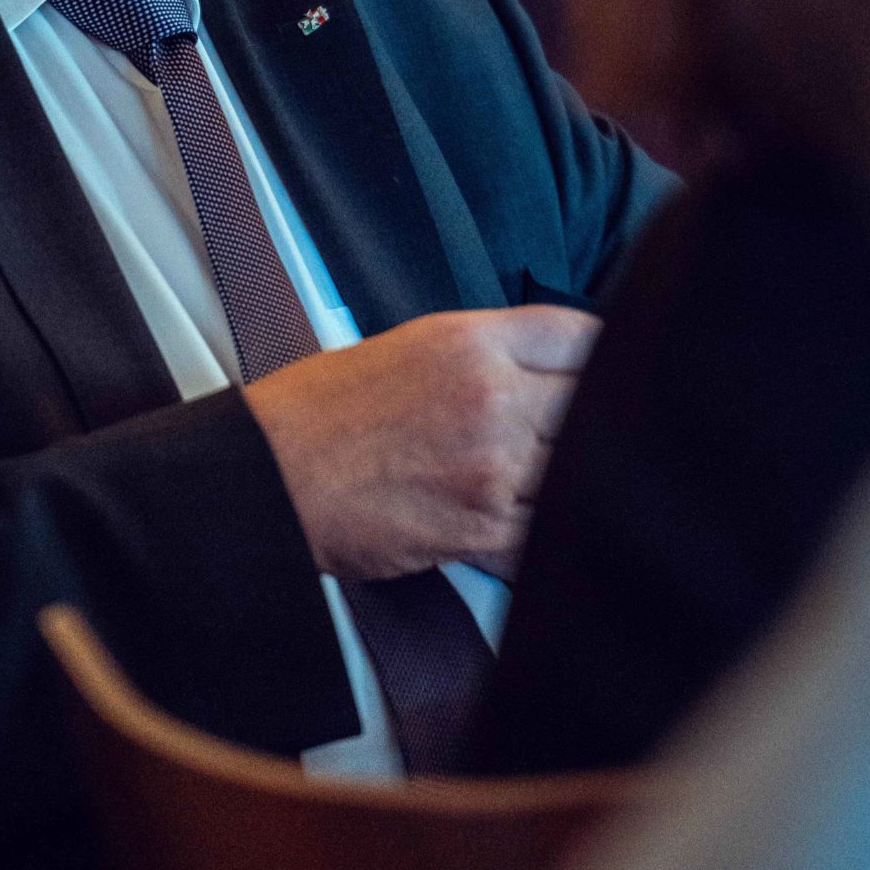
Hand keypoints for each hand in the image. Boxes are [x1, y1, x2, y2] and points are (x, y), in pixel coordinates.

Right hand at [242, 303, 596, 581]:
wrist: (268, 477)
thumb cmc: (319, 412)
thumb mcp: (409, 346)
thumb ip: (486, 353)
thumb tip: (544, 373)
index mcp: (471, 342)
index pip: (581, 335)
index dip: (601, 355)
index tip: (601, 373)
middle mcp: (492, 398)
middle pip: (596, 401)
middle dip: (594, 416)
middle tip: (582, 430)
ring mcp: (495, 468)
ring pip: (584, 469)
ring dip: (578, 476)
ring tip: (560, 478)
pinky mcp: (484, 530)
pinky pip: (550, 533)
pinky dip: (550, 533)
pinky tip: (533, 523)